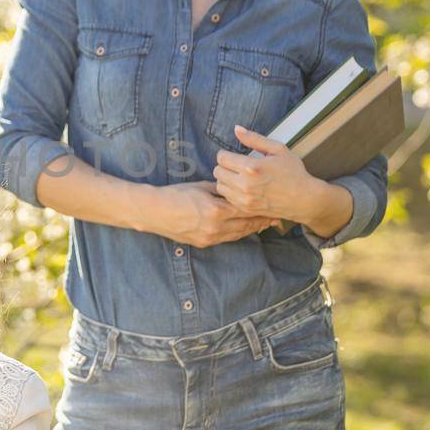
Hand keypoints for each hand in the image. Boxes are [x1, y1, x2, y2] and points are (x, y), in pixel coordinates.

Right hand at [145, 180, 277, 246]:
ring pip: (238, 234)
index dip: (260, 208)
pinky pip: (227, 238)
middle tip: (274, 217)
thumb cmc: (176, 195)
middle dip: (260, 221)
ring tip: (264, 224)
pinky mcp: (204, 243)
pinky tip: (245, 229)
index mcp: (216, 210)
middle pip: (246, 225)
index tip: (271, 206)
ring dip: (252, 229)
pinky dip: (238, 233)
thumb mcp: (201, 187)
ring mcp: (210, 237)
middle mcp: (216, 227)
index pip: (246, 210)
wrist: (154, 211)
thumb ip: (221, 190)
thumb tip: (236, 189)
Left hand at [212, 126, 319, 220]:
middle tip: (235, 166)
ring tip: (238, 176)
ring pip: (220, 186)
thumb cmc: (293, 172)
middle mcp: (245, 184)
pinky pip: (227, 199)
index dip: (225, 154)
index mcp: (252, 167)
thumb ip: (254, 138)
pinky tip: (241, 188)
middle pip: (218, 172)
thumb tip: (236, 129)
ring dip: (225, 180)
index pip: (221, 158)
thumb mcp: (278, 149)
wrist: (304, 199)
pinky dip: (231, 192)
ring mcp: (245, 199)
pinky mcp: (246, 209)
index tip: (233, 155)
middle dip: (224, 166)